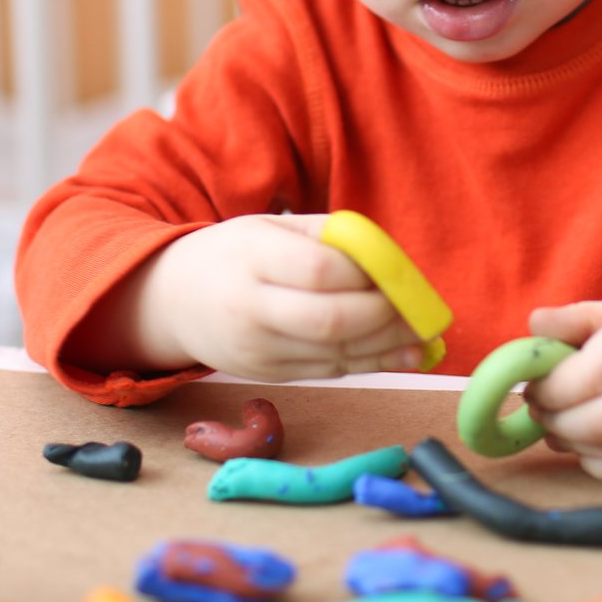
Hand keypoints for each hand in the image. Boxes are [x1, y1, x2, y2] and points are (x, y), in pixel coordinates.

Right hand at [123, 214, 424, 381]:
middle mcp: (250, 309)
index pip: (320, 270)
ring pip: (336, 354)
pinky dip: (371, 362)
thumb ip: (331, 237)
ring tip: (427, 336)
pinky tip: (404, 353)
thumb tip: (391, 261)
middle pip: (331, 321)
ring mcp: (258, 349)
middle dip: (388, 318)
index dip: (368, 275)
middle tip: (424, 310)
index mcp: (251, 257)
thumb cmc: (236, 254)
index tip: (400, 272)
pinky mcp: (270, 375)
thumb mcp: (272, 226)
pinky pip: (330, 371)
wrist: (174, 301)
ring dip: (390, 348)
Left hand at [523, 287, 601, 482]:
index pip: (589, 375)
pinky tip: (587, 447)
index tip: (532, 388)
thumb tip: (531, 326)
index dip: (549, 390)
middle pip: (600, 420)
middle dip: (556, 423)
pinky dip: (600, 465)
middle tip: (539, 414)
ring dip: (573, 445)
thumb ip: (580, 318)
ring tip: (559, 429)